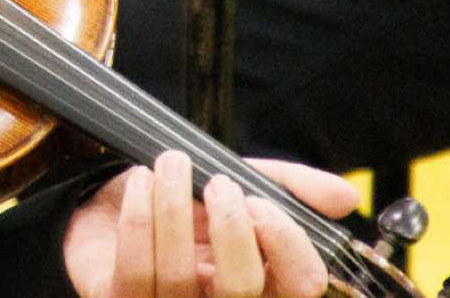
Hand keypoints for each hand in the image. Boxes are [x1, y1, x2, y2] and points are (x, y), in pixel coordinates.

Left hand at [63, 150, 360, 297]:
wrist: (103, 205)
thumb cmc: (179, 205)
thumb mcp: (238, 183)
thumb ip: (289, 186)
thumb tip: (346, 196)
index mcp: (259, 281)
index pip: (299, 286)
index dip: (286, 245)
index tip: (260, 200)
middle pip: (244, 291)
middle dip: (231, 231)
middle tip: (218, 183)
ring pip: (179, 278)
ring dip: (173, 210)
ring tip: (170, 164)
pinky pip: (135, 270)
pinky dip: (138, 219)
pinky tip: (140, 182)